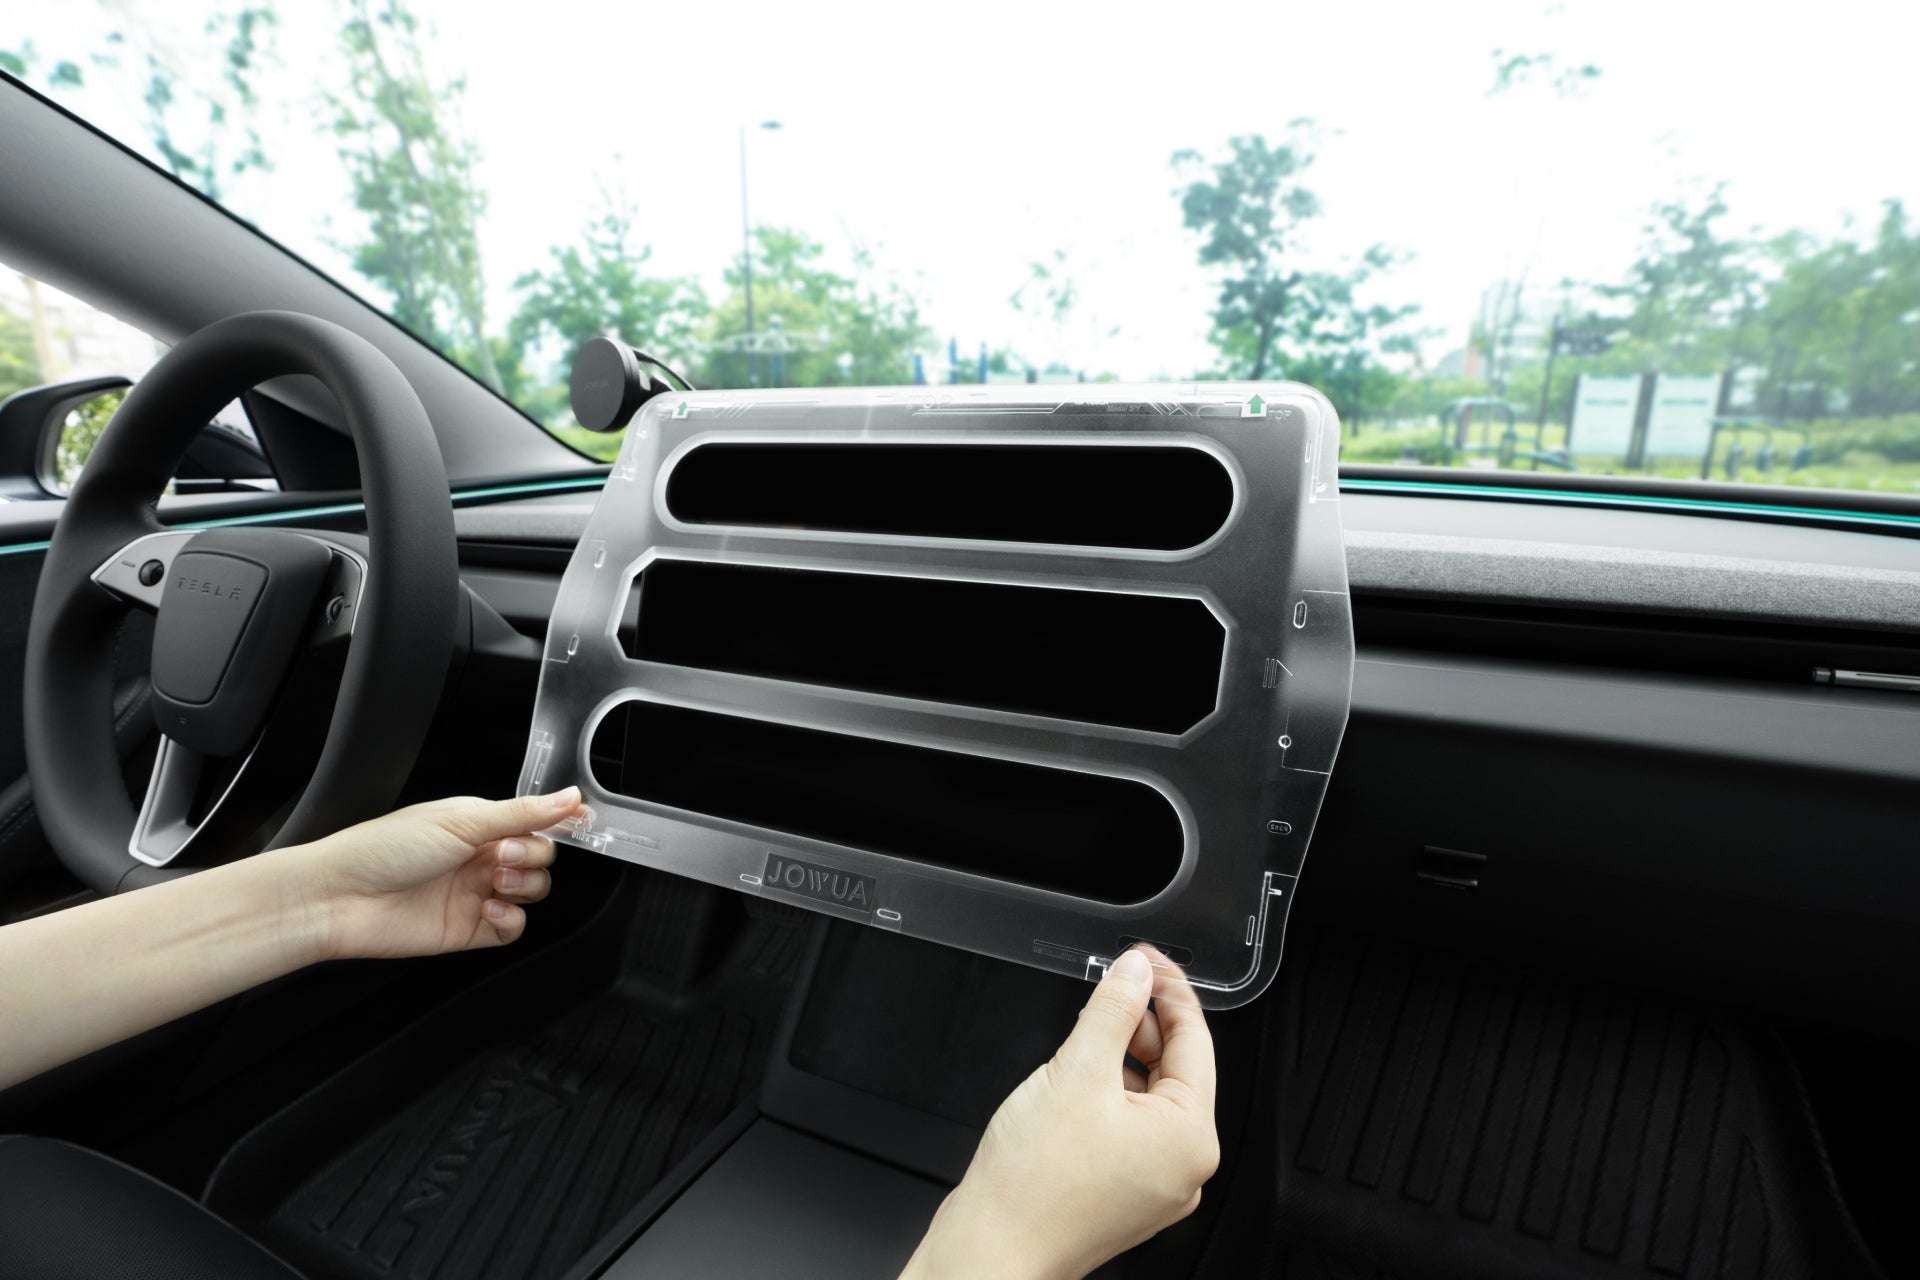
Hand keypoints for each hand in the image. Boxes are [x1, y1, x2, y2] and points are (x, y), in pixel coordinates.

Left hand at [292, 788, 582, 960]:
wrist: (341, 899)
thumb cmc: (384, 849)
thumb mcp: (460, 820)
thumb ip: (522, 813)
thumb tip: (569, 797)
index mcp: (479, 823)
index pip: (536, 820)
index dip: (560, 822)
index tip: (581, 822)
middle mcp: (481, 856)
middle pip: (542, 857)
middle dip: (534, 855)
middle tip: (503, 855)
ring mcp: (477, 893)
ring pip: (533, 891)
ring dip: (524, 885)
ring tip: (493, 882)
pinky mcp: (470, 929)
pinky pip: (513, 928)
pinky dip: (510, 920)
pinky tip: (489, 910)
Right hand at [902, 947, 1218, 1279]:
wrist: (993, 1249)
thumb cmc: (1033, 1185)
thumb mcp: (1076, 1071)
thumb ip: (1112, 1010)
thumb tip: (1136, 972)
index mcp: (1190, 1137)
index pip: (1196, 1041)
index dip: (1170, 990)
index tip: (1148, 960)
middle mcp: (1184, 1168)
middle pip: (1175, 1070)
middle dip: (1141, 1025)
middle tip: (1111, 988)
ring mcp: (1156, 1186)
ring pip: (1149, 1099)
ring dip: (1121, 1060)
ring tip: (1082, 1039)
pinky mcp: (1125, 1194)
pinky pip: (1130, 1129)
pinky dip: (1109, 1096)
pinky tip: (1076, 1083)